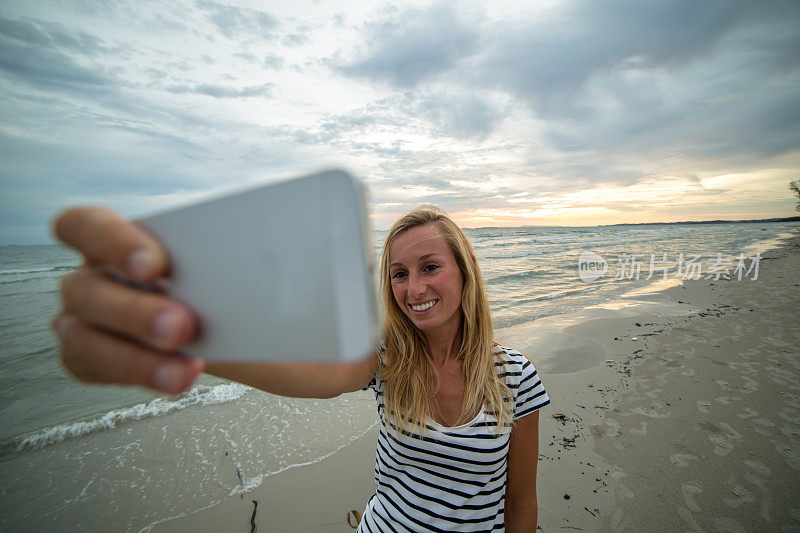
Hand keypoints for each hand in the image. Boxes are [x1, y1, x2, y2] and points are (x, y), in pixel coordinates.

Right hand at [52, 207, 203, 393]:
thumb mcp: (210, 250)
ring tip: (186, 369)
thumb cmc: (205, 271)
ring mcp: (81, 321)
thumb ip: (217, 244)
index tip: (155, 266)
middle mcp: (88, 278)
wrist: (219, 314)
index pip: (83, 226)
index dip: (111, 243)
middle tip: (183, 325)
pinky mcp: (89, 359)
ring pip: (85, 341)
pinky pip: (101, 371)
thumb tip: (253, 253)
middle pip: (85, 291)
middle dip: (135, 313)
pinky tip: (179, 376)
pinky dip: (142, 375)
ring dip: (137, 358)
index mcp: (106, 237)